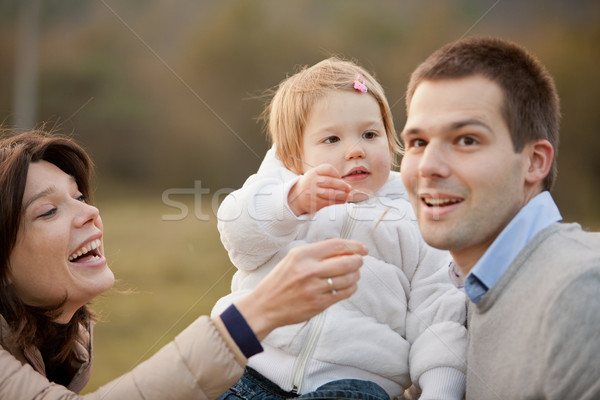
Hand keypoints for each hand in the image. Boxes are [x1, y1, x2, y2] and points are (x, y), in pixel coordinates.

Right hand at [235, 238, 366, 340]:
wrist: (265, 306)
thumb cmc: (280, 280)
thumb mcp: (293, 259)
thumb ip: (316, 253)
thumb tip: (346, 250)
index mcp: (302, 255)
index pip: (336, 245)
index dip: (354, 246)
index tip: (362, 248)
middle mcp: (308, 270)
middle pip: (346, 261)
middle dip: (358, 261)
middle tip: (359, 261)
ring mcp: (314, 288)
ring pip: (348, 279)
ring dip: (356, 275)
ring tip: (353, 274)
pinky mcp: (318, 304)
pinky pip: (343, 293)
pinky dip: (351, 288)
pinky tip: (348, 286)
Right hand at [288, 164, 350, 215]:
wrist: (296, 197)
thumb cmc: (310, 185)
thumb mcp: (314, 175)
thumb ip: (328, 176)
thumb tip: (345, 183)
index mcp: (314, 172)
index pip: (328, 169)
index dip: (336, 173)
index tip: (340, 177)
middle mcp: (313, 181)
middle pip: (330, 182)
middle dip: (342, 185)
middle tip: (349, 188)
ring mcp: (314, 192)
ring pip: (331, 193)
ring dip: (343, 195)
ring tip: (349, 195)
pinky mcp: (315, 202)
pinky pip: (330, 202)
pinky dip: (339, 201)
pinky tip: (343, 200)